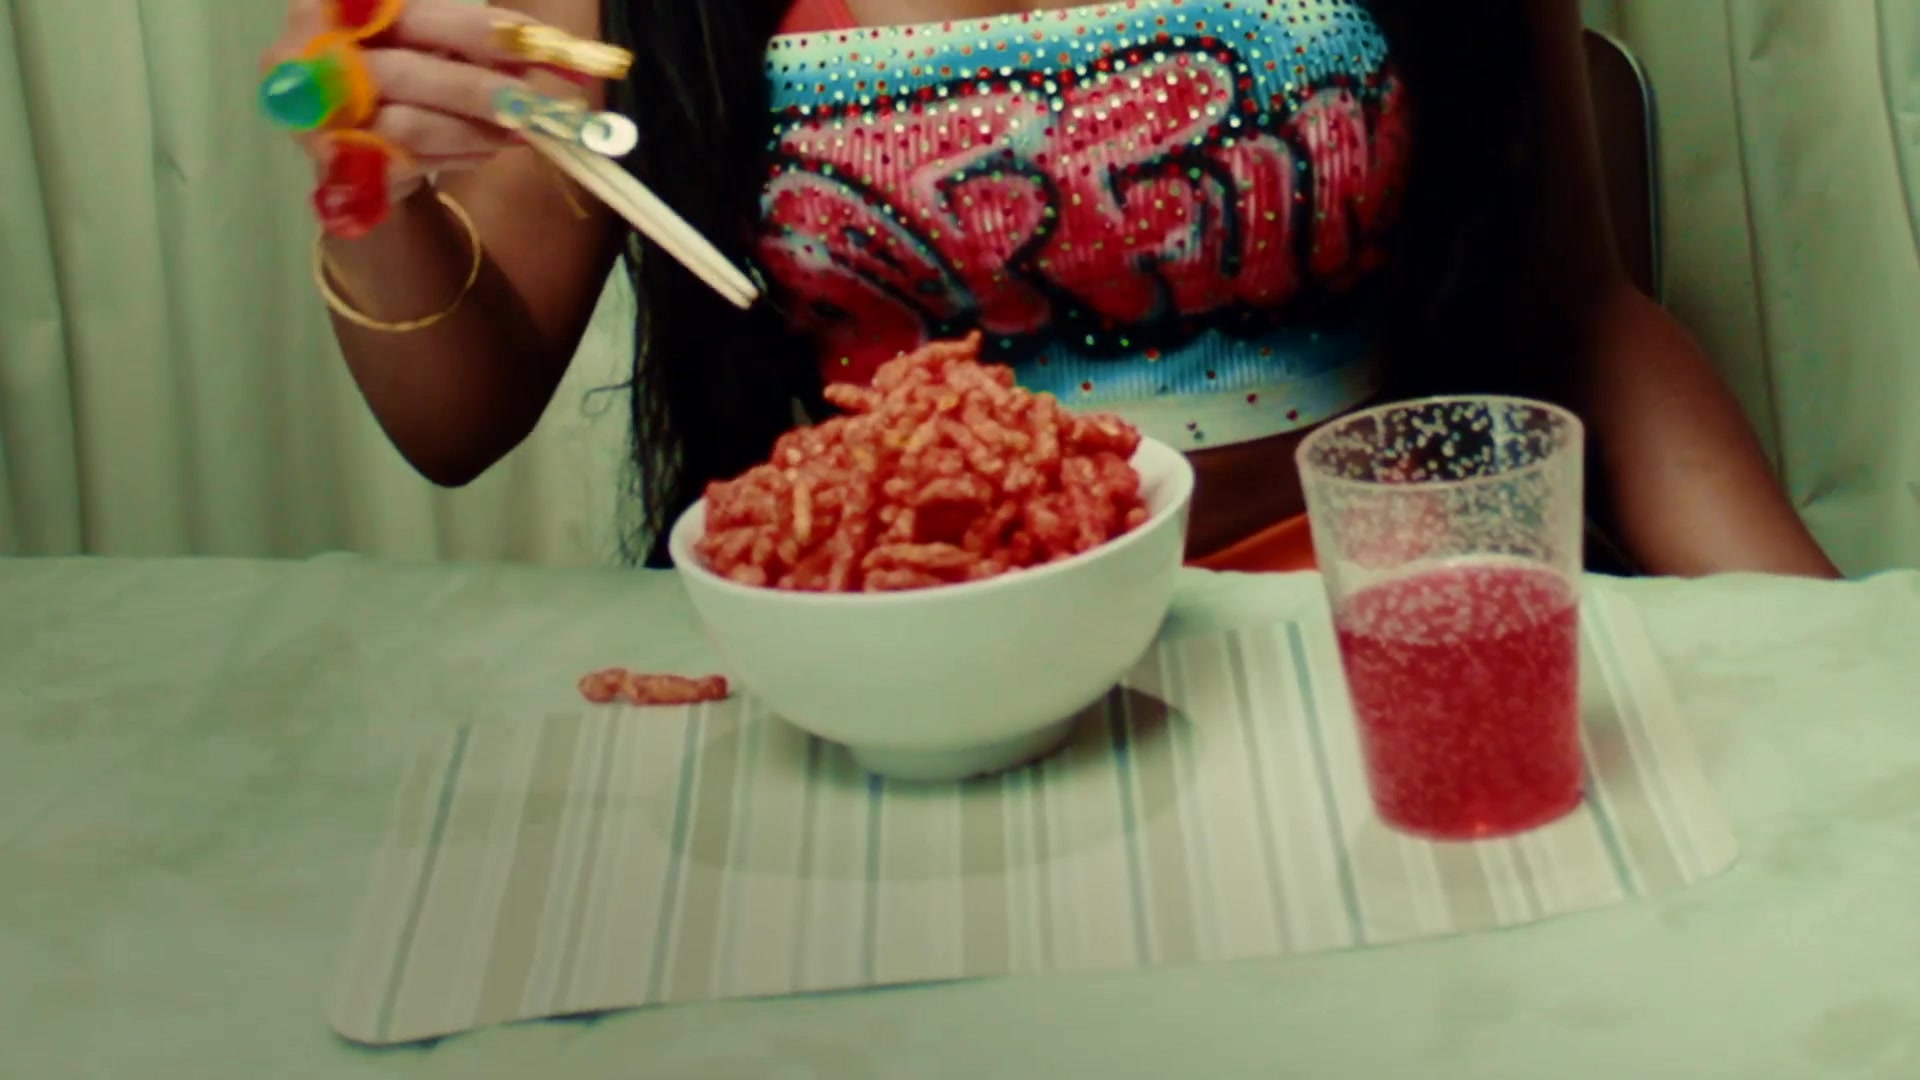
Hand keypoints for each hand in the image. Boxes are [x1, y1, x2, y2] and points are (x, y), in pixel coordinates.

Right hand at [263, 0, 551, 200]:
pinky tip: (487, 150)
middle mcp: (307, 53)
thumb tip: (548, 52)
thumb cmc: (404, 78)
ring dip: (473, 132)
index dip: (478, 28)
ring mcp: (315, 114)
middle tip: (538, 104)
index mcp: (336, 5)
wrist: (358, 147)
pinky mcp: (334, 163)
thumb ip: (477, 41)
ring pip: (408, 125)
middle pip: (407, 70)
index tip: (538, 42)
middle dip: (481, 89)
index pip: (414, 10)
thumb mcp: (434, 44)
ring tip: (519, 133)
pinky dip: (456, 155)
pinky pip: (406, 165)